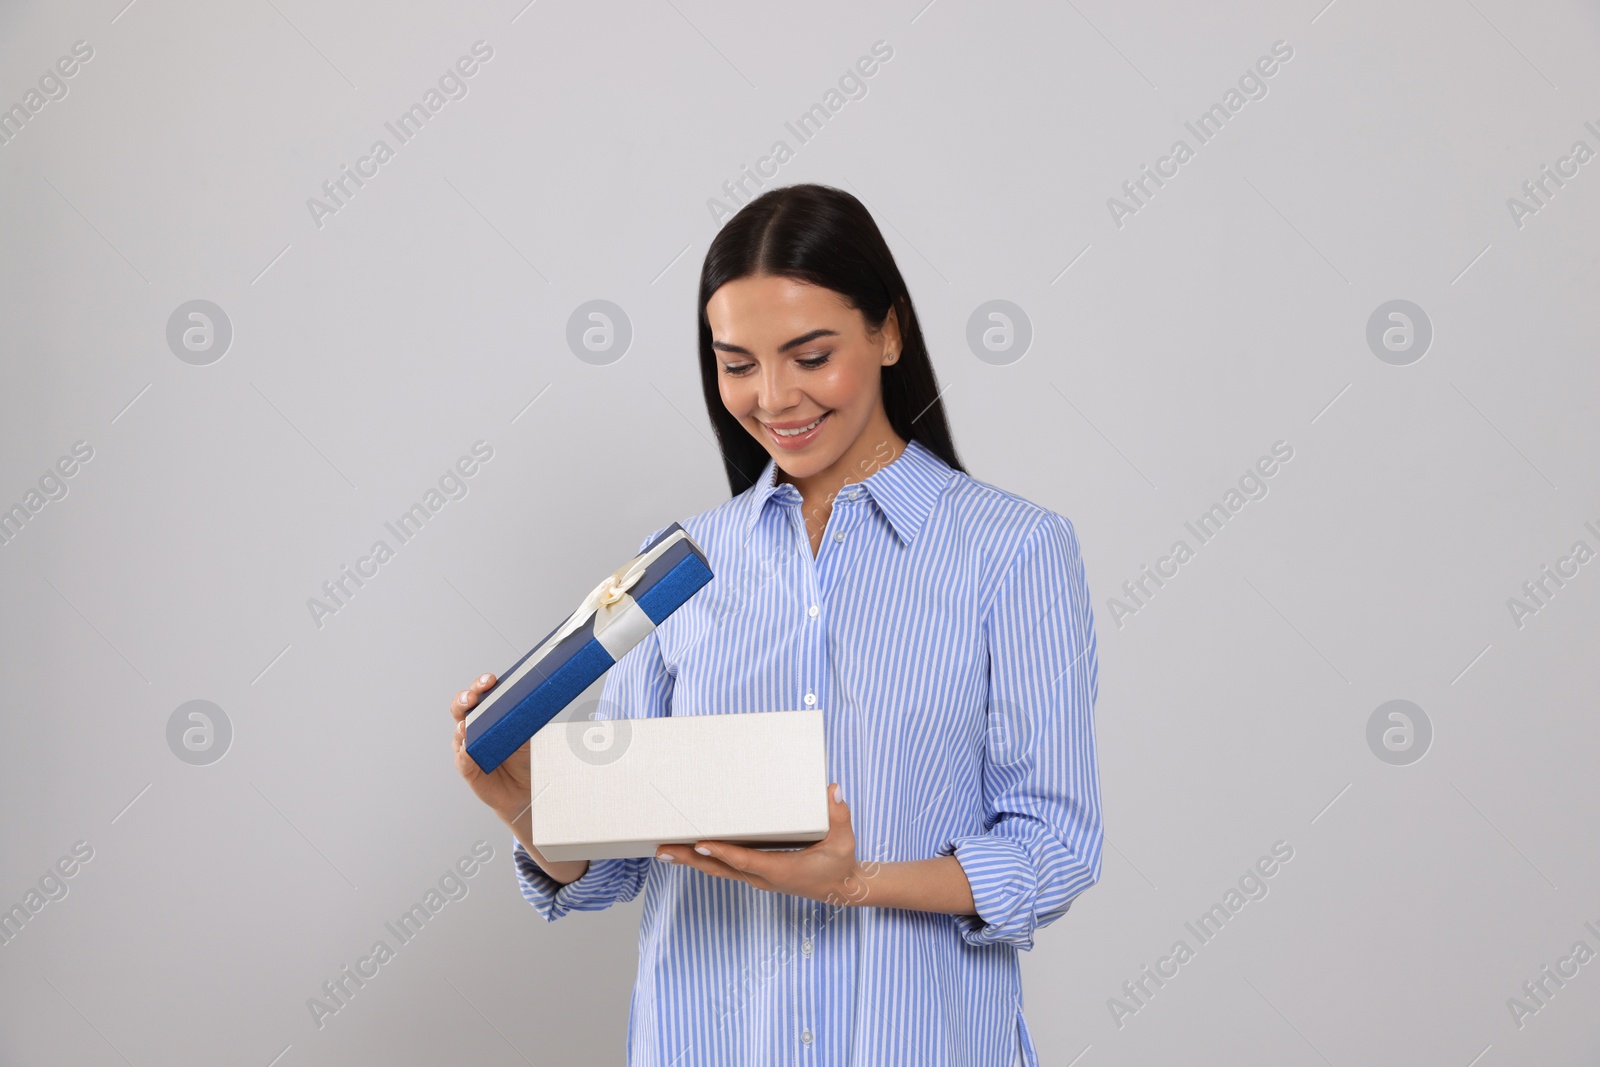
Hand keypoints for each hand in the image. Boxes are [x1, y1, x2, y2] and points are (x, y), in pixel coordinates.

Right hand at [449, 672, 530, 824]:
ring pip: (458, 732)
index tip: (490, 680)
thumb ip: (525, 717)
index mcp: (487, 713)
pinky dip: (464, 753)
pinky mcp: (467, 768)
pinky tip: (467, 748)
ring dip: (462, 727)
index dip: (481, 684)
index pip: (479, 693)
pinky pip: (463, 759)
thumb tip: (536, 698)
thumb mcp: (528, 733)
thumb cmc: (525, 756)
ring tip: (467, 725)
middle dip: (464, 699)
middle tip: (472, 698)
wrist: (527, 788)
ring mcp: (467, 747)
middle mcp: (473, 727)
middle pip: (460, 707)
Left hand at [655, 783, 878, 906]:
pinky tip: (689, 851)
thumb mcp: (844, 841)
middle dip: (690, 859)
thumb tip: (833, 790)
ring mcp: (757, 877)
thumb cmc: (840, 864)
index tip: (700, 844)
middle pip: (720, 869)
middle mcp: (763, 877)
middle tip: (663, 850)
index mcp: (781, 870)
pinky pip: (725, 868)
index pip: (746, 861)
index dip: (723, 853)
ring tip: (665, 850)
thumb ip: (839, 816)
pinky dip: (705, 859)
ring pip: (718, 870)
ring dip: (691, 861)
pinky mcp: (756, 874)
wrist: (840, 889)